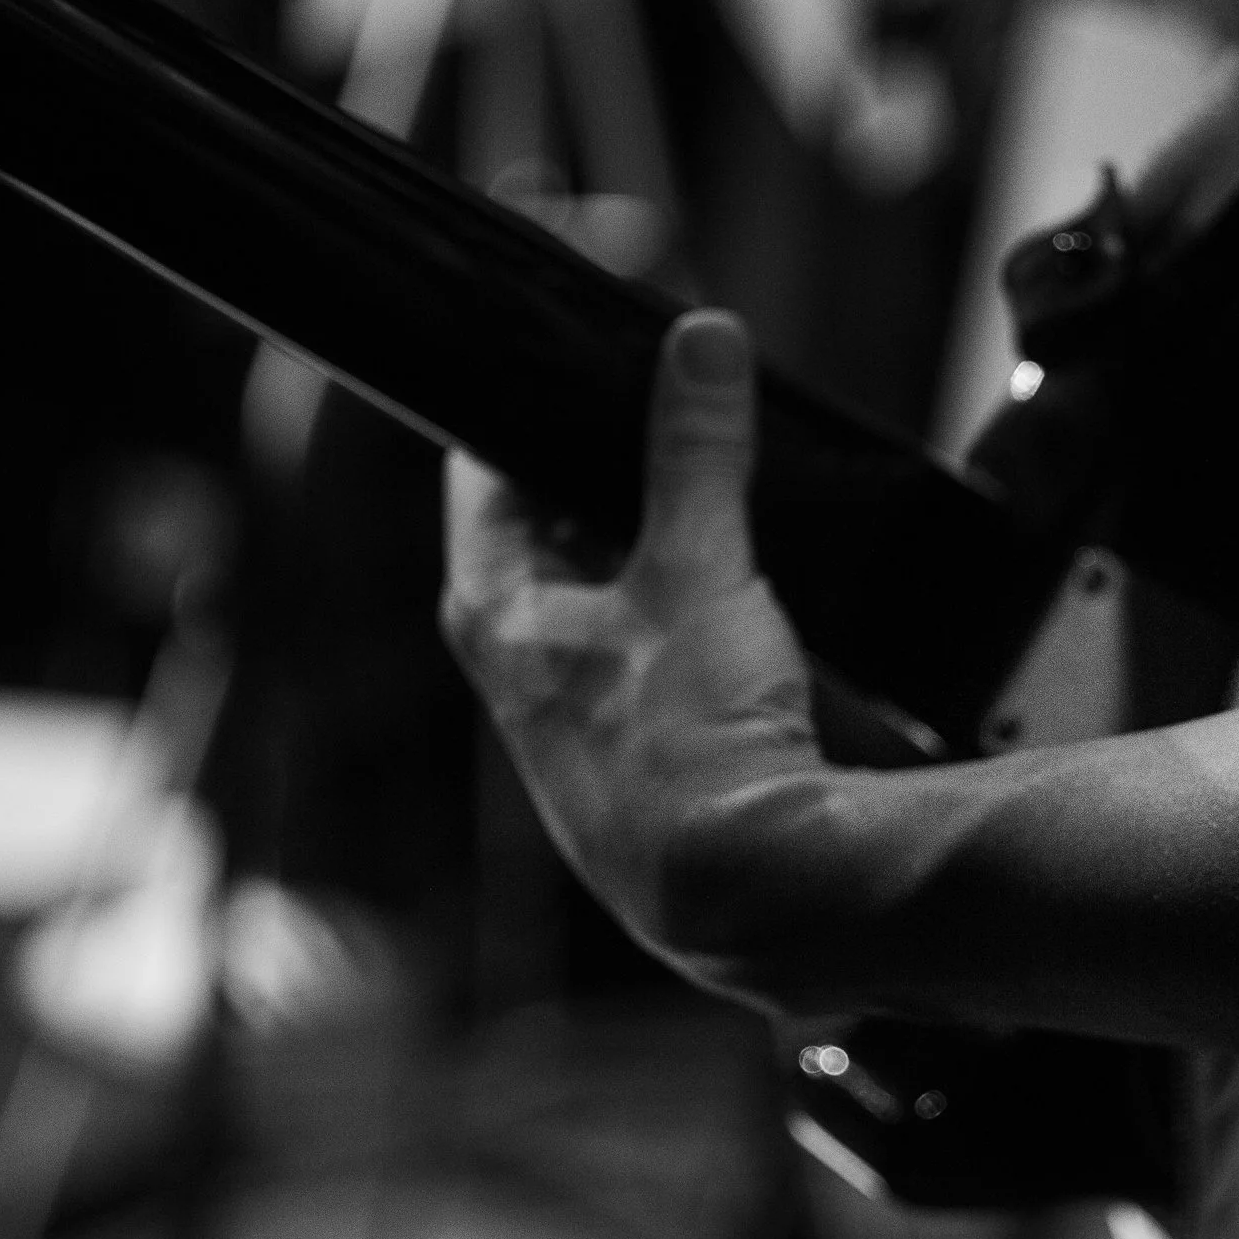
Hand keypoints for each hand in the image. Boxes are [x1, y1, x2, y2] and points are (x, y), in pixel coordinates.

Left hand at [441, 311, 830, 999]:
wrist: (750, 894)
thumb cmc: (687, 748)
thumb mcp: (697, 569)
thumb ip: (696, 450)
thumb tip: (699, 345)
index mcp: (493, 610)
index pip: (482, 468)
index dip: (532, 402)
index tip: (593, 356)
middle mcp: (520, 665)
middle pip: (554, 525)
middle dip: (619, 471)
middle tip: (683, 416)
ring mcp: (580, 715)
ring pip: (613, 591)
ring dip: (668, 549)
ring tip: (728, 510)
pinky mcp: (644, 753)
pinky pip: (662, 655)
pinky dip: (701, 619)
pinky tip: (755, 608)